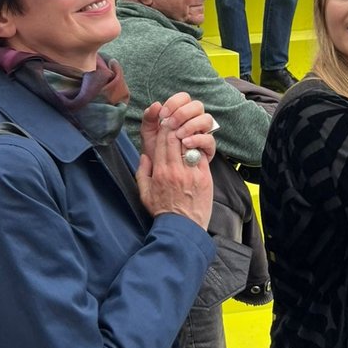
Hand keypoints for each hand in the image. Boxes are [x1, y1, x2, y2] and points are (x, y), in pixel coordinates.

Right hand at [137, 94, 215, 227]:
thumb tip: (145, 156)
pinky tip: (198, 141)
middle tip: (178, 119)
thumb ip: (142, 173)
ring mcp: (191, 172)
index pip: (161, 141)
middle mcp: (175, 169)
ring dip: (188, 133)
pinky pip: (201, 155)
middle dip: (176, 126)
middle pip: (175, 138)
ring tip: (188, 127)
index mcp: (160, 172)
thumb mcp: (144, 193)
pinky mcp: (204, 177)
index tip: (166, 121)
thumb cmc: (162, 211)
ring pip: (189, 144)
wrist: (182, 228)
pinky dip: (199, 146)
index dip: (164, 128)